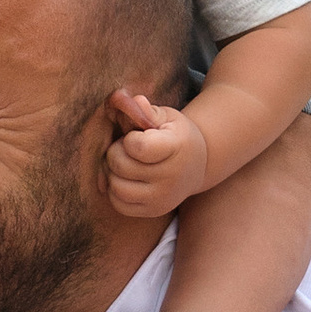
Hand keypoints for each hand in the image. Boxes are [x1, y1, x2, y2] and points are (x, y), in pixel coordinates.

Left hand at [105, 88, 210, 220]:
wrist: (198, 165)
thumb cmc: (176, 136)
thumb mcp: (167, 118)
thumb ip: (148, 111)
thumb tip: (134, 101)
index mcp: (176, 148)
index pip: (138, 147)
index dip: (129, 139)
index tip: (136, 136)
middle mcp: (172, 177)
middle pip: (121, 166)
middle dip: (116, 152)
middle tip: (126, 149)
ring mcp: (163, 198)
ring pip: (117, 187)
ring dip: (112, 173)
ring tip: (124, 164)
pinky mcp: (153, 211)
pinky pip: (120, 205)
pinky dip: (115, 191)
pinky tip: (125, 179)